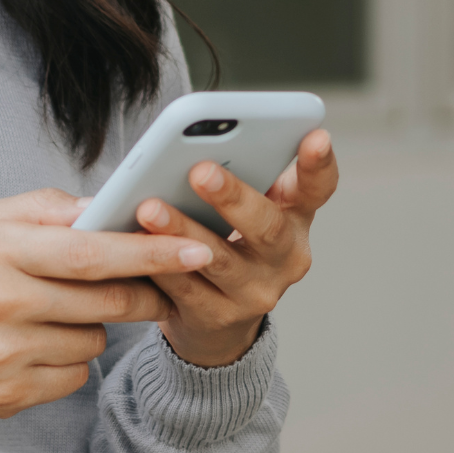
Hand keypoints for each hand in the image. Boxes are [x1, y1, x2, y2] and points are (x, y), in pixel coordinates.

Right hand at [0, 188, 213, 422]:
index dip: (149, 249)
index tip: (194, 246)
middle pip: (105, 301)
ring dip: (94, 327)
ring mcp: (3, 354)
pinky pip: (73, 376)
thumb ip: (42, 209)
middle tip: (158, 284)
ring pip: (94, 341)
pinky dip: (68, 360)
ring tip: (54, 312)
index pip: (91, 250)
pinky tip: (34, 345)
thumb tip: (105, 204)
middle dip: (144, 292)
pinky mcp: (5, 395)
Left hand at [136, 128, 337, 366]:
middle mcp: (286, 257)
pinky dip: (159, 265)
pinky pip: (185, 289)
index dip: (318, 164)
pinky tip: (135, 245)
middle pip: (267, 226)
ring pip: (219, 260)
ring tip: (150, 208)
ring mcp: (256, 292)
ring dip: (182, 231)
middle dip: (233, 197)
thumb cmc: (230, 240)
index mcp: (295, 217)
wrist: (218, 316)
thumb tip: (192, 140)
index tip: (316, 136)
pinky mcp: (219, 317)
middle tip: (200, 171)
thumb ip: (239, 174)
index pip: (317, 188)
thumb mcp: (247, 208)